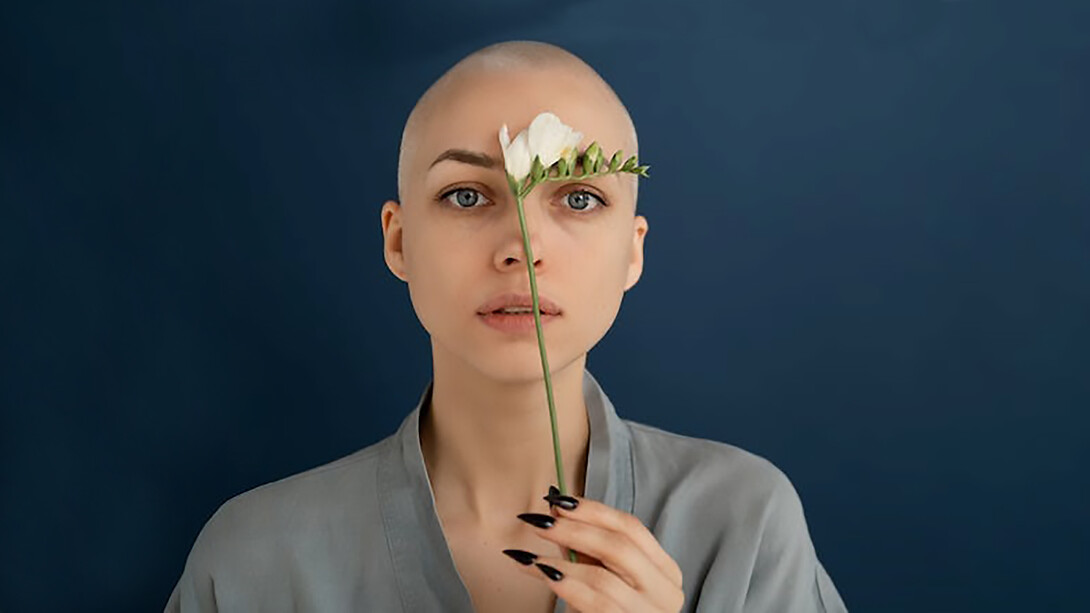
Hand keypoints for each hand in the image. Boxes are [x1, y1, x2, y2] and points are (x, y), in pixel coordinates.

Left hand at [504, 488, 684, 612]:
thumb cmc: (607, 612)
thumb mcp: (603, 578)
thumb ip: (585, 549)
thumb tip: (555, 509)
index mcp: (665, 571)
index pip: (632, 528)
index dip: (593, 511)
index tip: (558, 502)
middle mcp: (666, 593)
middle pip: (619, 547)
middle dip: (574, 530)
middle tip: (539, 522)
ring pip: (602, 578)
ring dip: (560, 562)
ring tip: (531, 556)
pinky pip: (595, 604)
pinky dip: (565, 586)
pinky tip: (541, 574)